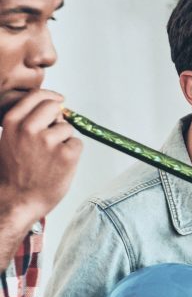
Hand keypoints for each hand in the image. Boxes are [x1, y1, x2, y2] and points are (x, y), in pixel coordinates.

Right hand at [0, 90, 81, 229]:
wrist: (17, 200)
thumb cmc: (14, 173)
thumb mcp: (9, 141)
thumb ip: (25, 124)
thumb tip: (52, 111)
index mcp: (13, 123)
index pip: (36, 96)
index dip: (50, 97)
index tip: (59, 99)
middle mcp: (29, 128)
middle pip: (54, 107)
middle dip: (58, 118)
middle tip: (55, 134)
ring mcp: (49, 141)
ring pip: (67, 128)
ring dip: (64, 140)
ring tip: (51, 158)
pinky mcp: (66, 154)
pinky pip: (77, 144)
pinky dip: (72, 153)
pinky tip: (59, 166)